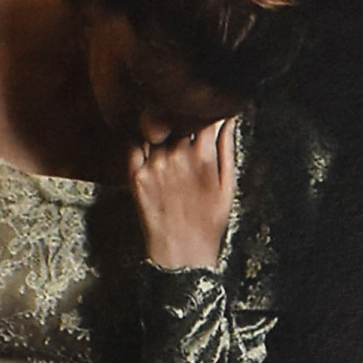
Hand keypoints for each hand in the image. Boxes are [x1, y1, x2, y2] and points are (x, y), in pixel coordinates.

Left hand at [128, 119, 235, 268]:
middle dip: (180, 115)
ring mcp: (154, 165)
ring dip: (159, 124)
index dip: (202, 109)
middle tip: (181, 118)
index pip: (201, 114)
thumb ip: (227, 146)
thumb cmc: (208, 221)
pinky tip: (148, 142)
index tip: (202, 109)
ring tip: (165, 130)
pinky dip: (140, 138)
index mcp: (203, 155)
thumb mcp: (227, 184)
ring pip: (155, 127)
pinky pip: (133, 144)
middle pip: (176, 118)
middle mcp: (176, 156)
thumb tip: (229, 116)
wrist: (182, 253)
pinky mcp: (135, 175)